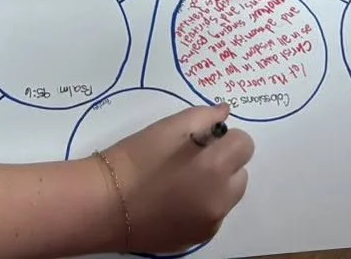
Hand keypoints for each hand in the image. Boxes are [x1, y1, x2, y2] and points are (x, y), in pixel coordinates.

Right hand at [97, 104, 254, 254]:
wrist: (106, 205)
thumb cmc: (135, 159)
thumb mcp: (168, 127)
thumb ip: (204, 116)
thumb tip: (224, 113)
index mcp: (215, 167)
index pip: (245, 145)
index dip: (225, 139)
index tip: (203, 140)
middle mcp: (220, 199)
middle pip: (240, 173)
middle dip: (223, 163)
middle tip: (191, 160)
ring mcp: (211, 223)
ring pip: (228, 197)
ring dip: (215, 186)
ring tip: (181, 181)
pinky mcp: (199, 238)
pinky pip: (213, 216)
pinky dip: (202, 206)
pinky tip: (174, 201)